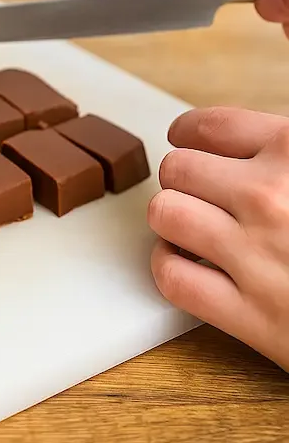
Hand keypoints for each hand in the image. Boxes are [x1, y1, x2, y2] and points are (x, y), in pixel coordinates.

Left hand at [149, 105, 288, 370]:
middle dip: (186, 179)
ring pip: (166, 215)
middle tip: (200, 191)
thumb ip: (285, 150)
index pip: (207, 126)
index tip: (190, 142)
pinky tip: (193, 265)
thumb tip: (258, 141)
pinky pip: (173, 277)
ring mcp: (257, 257)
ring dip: (175, 219)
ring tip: (194, 226)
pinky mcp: (252, 316)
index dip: (191, 134)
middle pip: (178, 168)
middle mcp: (270, 198)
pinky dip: (172, 267)